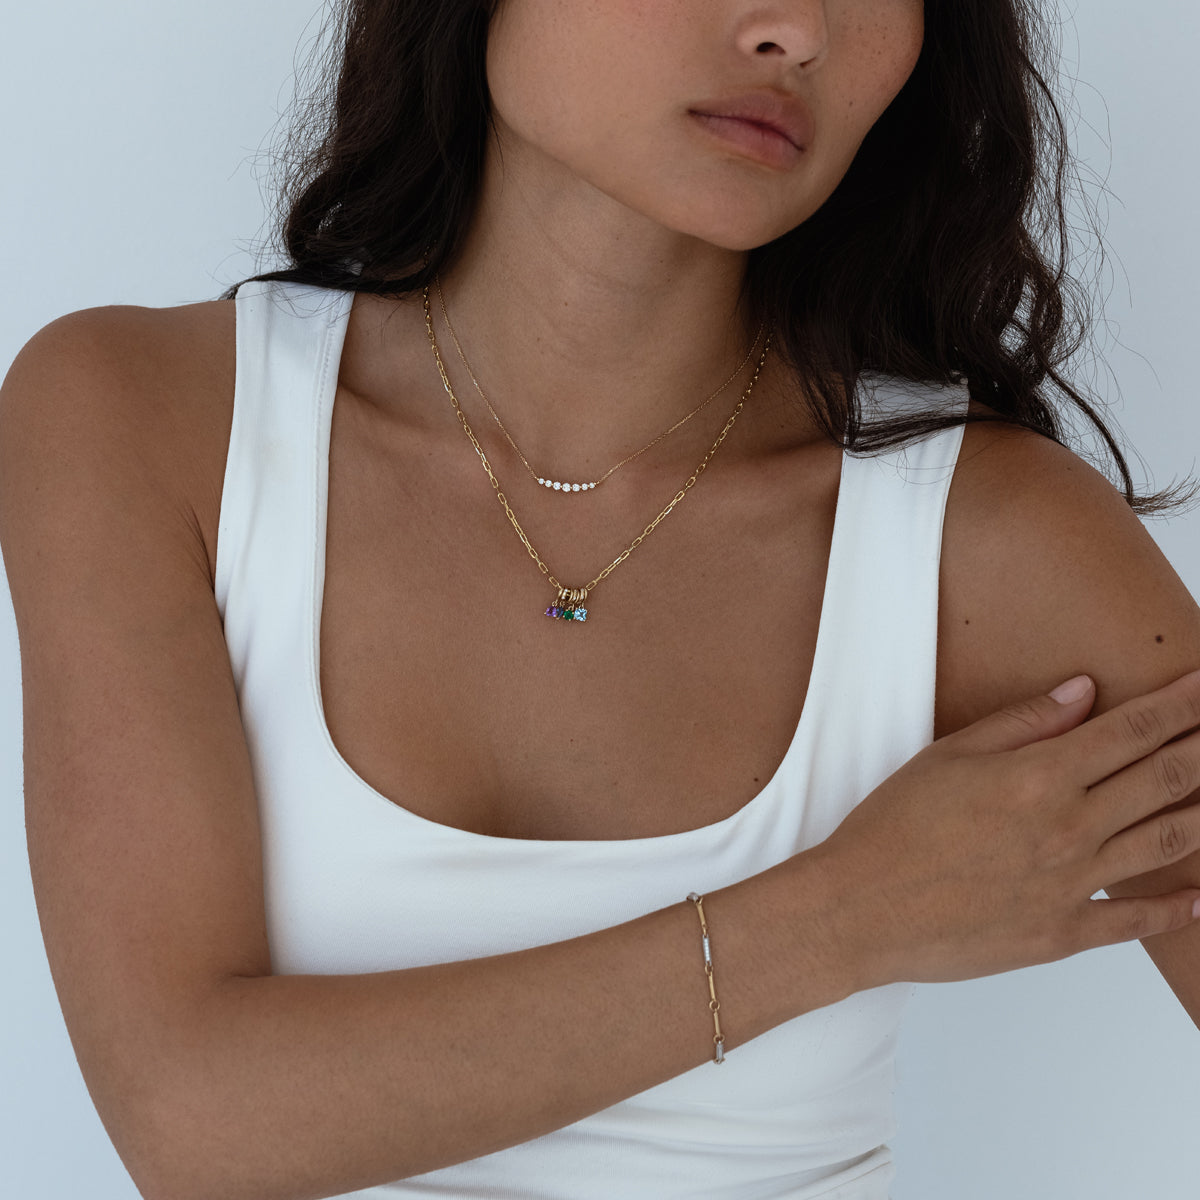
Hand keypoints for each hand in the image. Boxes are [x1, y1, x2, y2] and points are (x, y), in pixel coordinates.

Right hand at [813, 669, 1199, 986]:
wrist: (861, 909)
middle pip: (1162, 779)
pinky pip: (1134, 921)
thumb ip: (1021, 723)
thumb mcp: (947, 756)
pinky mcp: (1062, 935)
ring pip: (1164, 843)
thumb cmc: (892, 829)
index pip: (1131, 730)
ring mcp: (1071, 885)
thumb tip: (1082, 693)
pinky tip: (1198, 896)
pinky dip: (1175, 908)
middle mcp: (1068, 828)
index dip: (1178, 705)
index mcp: (1038, 777)